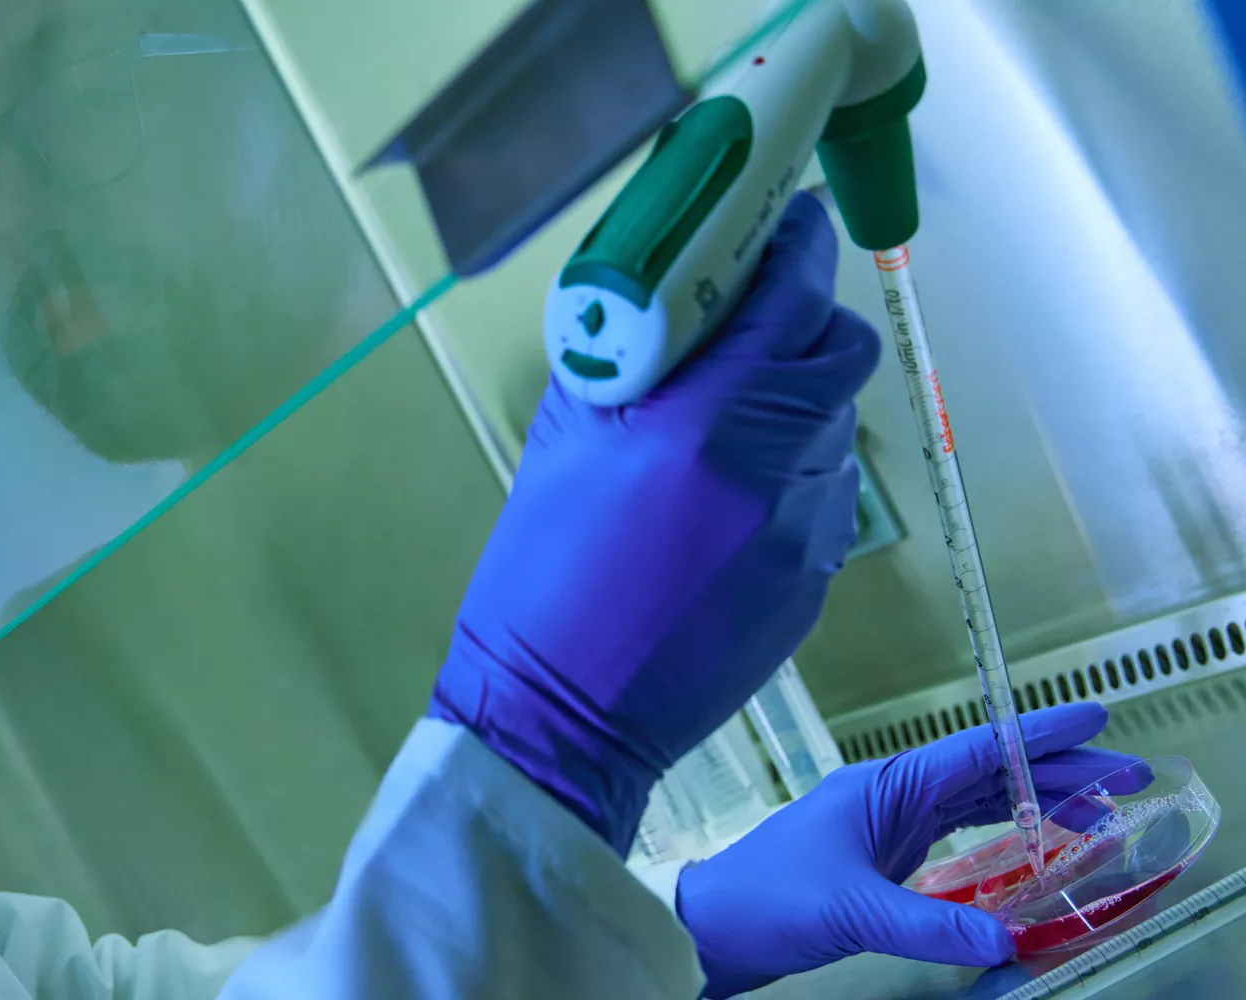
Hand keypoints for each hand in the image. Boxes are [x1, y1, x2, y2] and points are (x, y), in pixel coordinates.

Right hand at [429, 192, 879, 850]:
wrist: (558, 715)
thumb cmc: (539, 580)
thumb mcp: (560, 445)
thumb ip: (624, 362)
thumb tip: (663, 293)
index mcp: (697, 424)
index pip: (789, 297)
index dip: (796, 244)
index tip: (787, 219)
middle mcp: (768, 470)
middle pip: (838, 353)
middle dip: (807, 321)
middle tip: (757, 320)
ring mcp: (802, 532)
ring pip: (833, 427)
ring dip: (794, 403)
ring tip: (725, 426)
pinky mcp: (812, 582)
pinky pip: (822, 500)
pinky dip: (787, 478)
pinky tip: (724, 506)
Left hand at [678, 702, 1144, 996]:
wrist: (709, 924)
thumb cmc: (763, 899)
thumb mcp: (849, 910)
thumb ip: (927, 923)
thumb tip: (1005, 938)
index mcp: (883, 786)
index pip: (976, 751)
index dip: (1039, 737)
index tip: (1096, 721)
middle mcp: (890, 797)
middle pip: (989, 775)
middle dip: (1059, 774)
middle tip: (1127, 781)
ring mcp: (887, 828)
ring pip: (978, 805)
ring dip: (1038, 805)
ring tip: (1099, 815)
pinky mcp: (883, 861)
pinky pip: (958, 838)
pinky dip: (1002, 837)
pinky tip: (1034, 848)